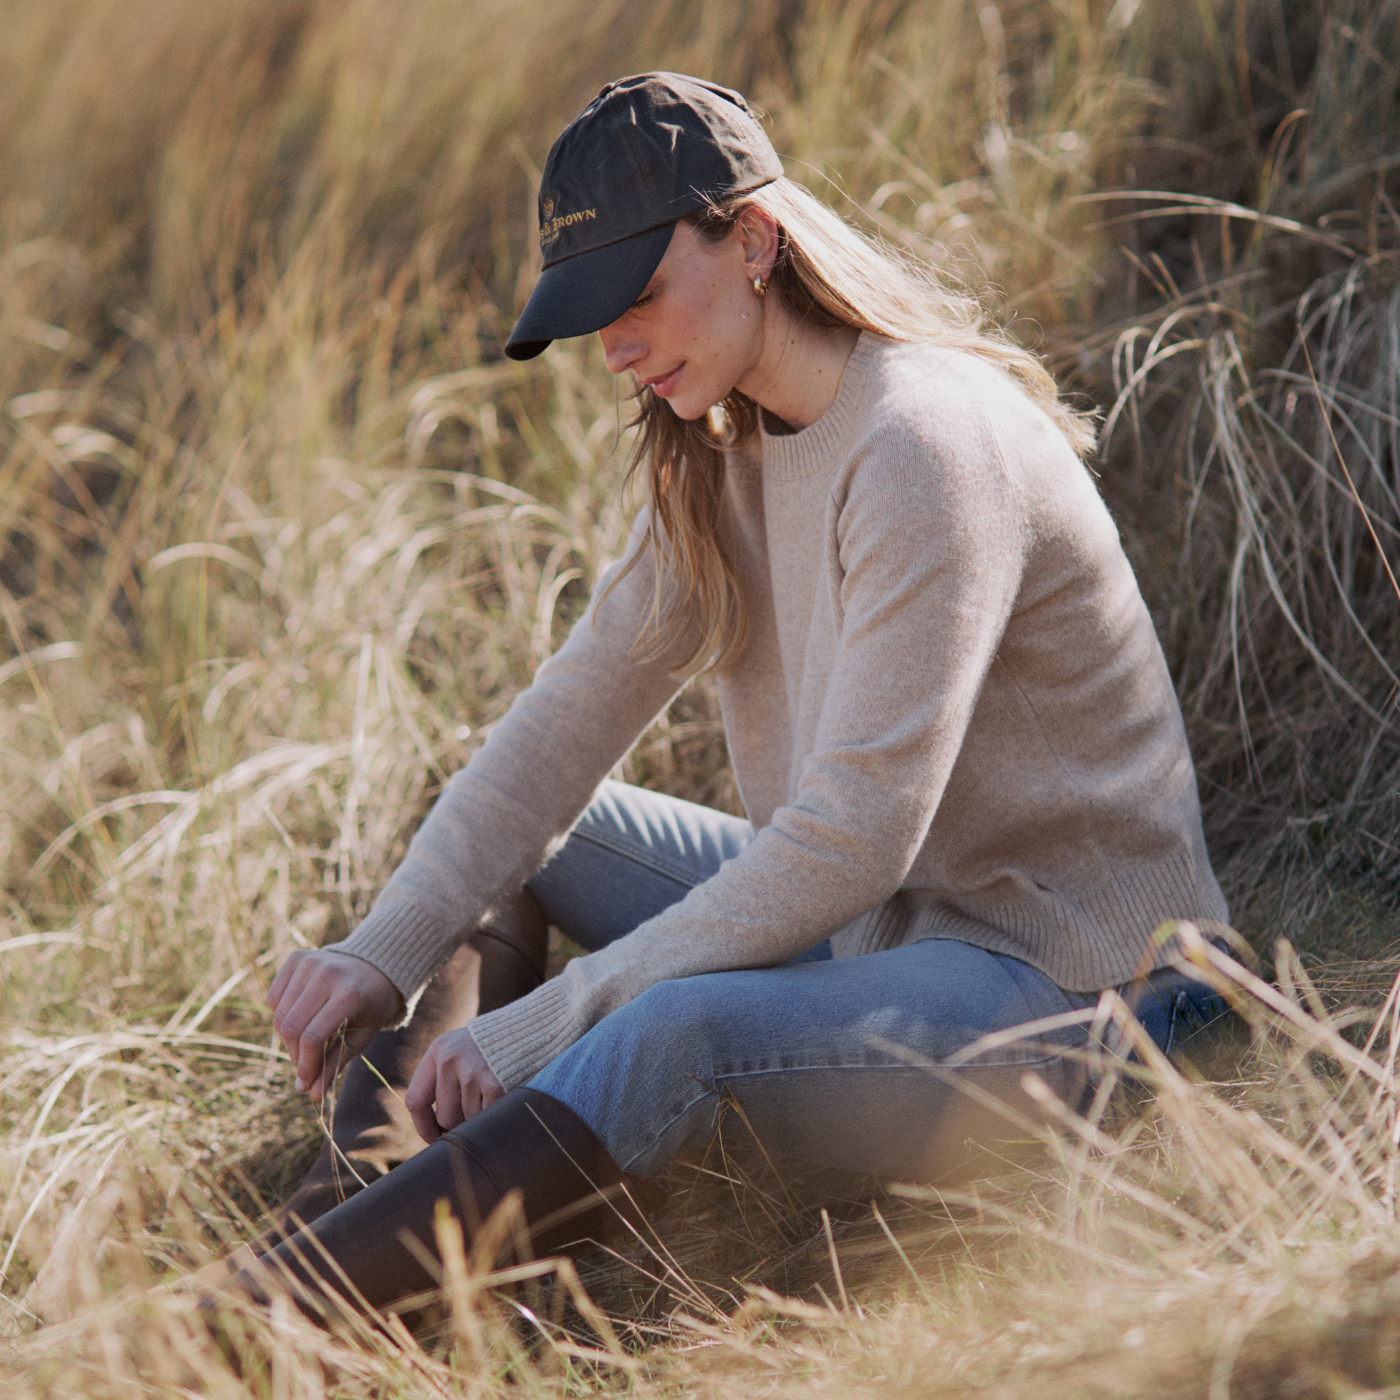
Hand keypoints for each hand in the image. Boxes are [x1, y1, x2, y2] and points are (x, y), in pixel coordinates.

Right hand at [267, 949, 403, 1100]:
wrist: (377, 964)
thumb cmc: (372, 1005)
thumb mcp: (362, 1035)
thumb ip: (335, 1063)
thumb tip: (311, 1095)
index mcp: (348, 994)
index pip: (311, 1037)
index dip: (304, 1065)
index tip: (305, 1082)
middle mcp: (327, 974)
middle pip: (291, 1027)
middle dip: (295, 1055)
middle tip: (305, 1065)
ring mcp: (310, 962)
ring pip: (279, 1014)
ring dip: (287, 1039)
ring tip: (305, 1045)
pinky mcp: (297, 958)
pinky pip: (273, 997)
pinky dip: (280, 1015)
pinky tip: (300, 1018)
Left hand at [405, 1027, 503, 1141]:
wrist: (528, 1029)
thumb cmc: (490, 1048)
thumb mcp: (459, 1050)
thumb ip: (442, 1081)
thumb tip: (434, 1130)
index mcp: (438, 1051)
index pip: (416, 1100)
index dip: (424, 1126)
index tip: (434, 1137)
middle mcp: (450, 1059)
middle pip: (444, 1117)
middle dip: (459, 1122)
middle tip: (475, 1109)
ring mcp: (471, 1072)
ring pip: (467, 1121)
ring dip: (479, 1117)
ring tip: (491, 1094)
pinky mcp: (494, 1083)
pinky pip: (485, 1117)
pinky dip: (494, 1114)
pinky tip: (501, 1097)